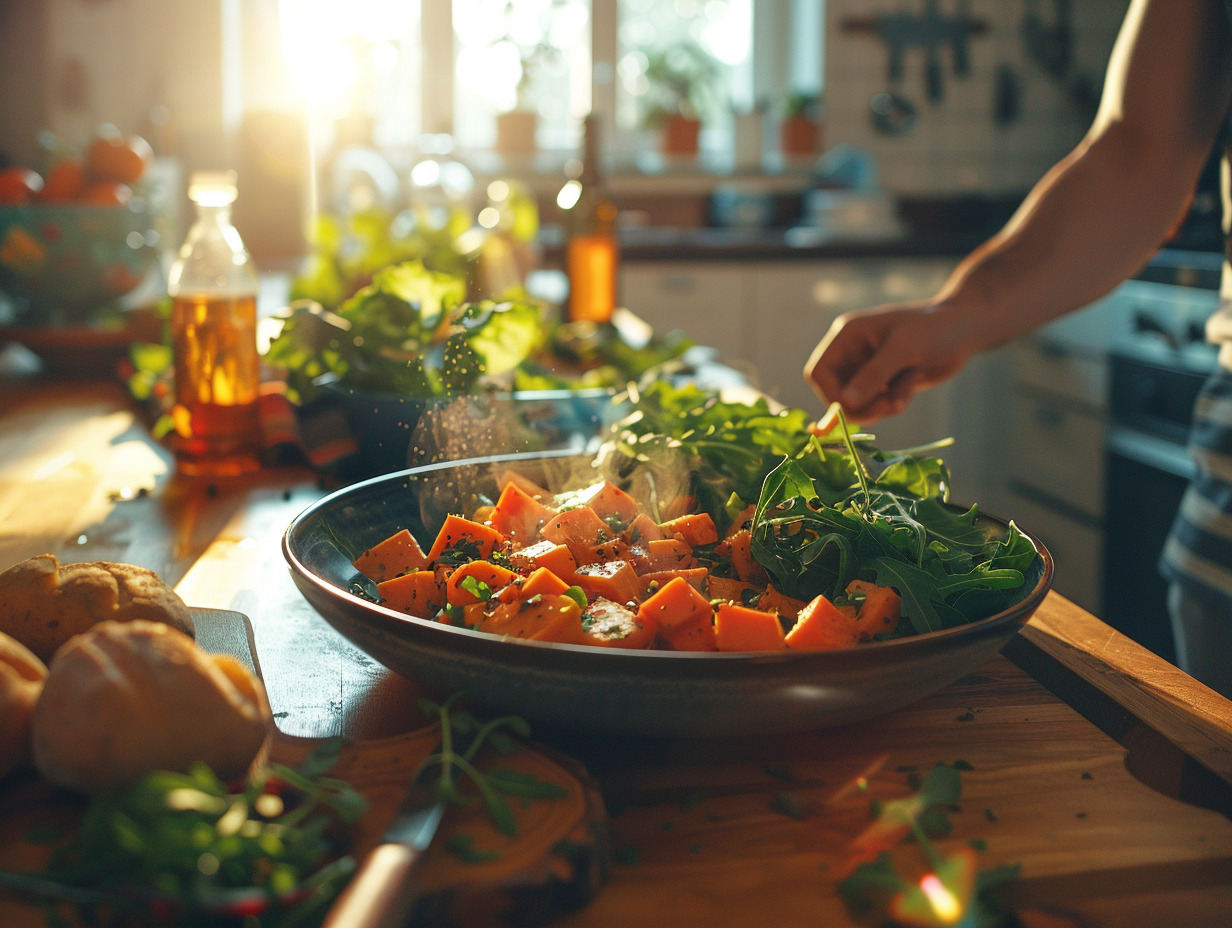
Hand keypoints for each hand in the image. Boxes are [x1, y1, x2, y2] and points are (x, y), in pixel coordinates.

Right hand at [803, 301, 973, 423]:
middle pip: (835, 393)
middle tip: (886, 409)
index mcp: (847, 336)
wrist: (965, 329)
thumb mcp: (903, 349)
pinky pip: (878, 405)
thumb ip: (873, 375)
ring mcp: (868, 369)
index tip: (853, 408)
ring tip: (904, 390)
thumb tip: (845, 403)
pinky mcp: (884, 382)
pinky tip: (913, 381)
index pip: (819, 373)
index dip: (831, 394)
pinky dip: (894, 402)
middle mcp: (852, 353)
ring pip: (858, 404)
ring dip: (881, 405)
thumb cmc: (934, 330)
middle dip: (860, 406)